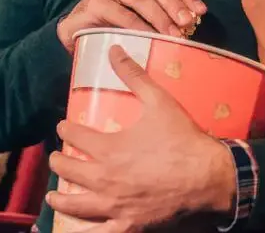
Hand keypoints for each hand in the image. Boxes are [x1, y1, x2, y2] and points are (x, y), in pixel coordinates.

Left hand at [46, 46, 234, 228]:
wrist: (209, 176)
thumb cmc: (183, 139)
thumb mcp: (159, 100)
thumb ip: (133, 75)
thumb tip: (114, 49)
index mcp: (109, 149)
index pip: (75, 137)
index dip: (65, 131)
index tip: (62, 128)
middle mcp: (105, 179)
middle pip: (68, 171)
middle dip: (59, 162)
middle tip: (57, 158)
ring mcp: (115, 206)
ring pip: (75, 206)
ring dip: (60, 200)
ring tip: (54, 197)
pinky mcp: (128, 225)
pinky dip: (85, 232)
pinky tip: (77, 231)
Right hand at [58, 0, 206, 52]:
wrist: (78, 33)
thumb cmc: (114, 24)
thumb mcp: (142, 15)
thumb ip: (162, 11)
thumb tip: (193, 20)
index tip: (200, 12)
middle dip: (173, 4)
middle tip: (187, 23)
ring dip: (158, 16)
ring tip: (173, 34)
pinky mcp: (93, 3)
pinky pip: (120, 13)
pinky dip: (137, 26)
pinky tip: (149, 37)